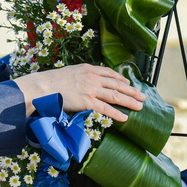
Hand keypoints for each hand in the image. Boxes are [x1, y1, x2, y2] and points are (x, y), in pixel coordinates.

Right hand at [14, 64, 144, 120]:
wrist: (44, 86)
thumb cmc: (53, 81)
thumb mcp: (70, 71)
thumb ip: (81, 75)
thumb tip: (85, 80)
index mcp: (89, 68)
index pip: (110, 73)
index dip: (121, 79)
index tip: (128, 83)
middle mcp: (93, 77)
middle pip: (117, 84)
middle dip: (131, 90)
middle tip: (142, 96)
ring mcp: (91, 90)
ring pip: (115, 96)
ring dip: (129, 101)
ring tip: (140, 106)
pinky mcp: (87, 102)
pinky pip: (105, 109)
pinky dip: (116, 113)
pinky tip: (125, 117)